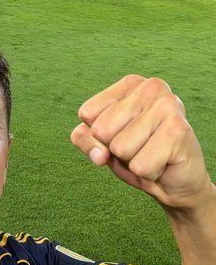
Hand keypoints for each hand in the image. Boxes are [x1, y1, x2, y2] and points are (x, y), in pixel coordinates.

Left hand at [71, 75, 210, 210]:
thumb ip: (84, 139)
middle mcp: (150, 87)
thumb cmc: (137, 154)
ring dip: (133, 162)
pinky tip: (163, 163)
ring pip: (120, 148)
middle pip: (101, 131)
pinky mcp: (179, 131)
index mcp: (130, 84)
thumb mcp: (102, 143)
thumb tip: (100, 154)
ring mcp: (167, 106)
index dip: (98, 136)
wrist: (175, 181)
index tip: (121, 135)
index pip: (87, 114)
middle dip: (115, 150)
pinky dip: (148, 173)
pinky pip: (139, 165)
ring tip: (151, 155)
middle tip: (139, 149)